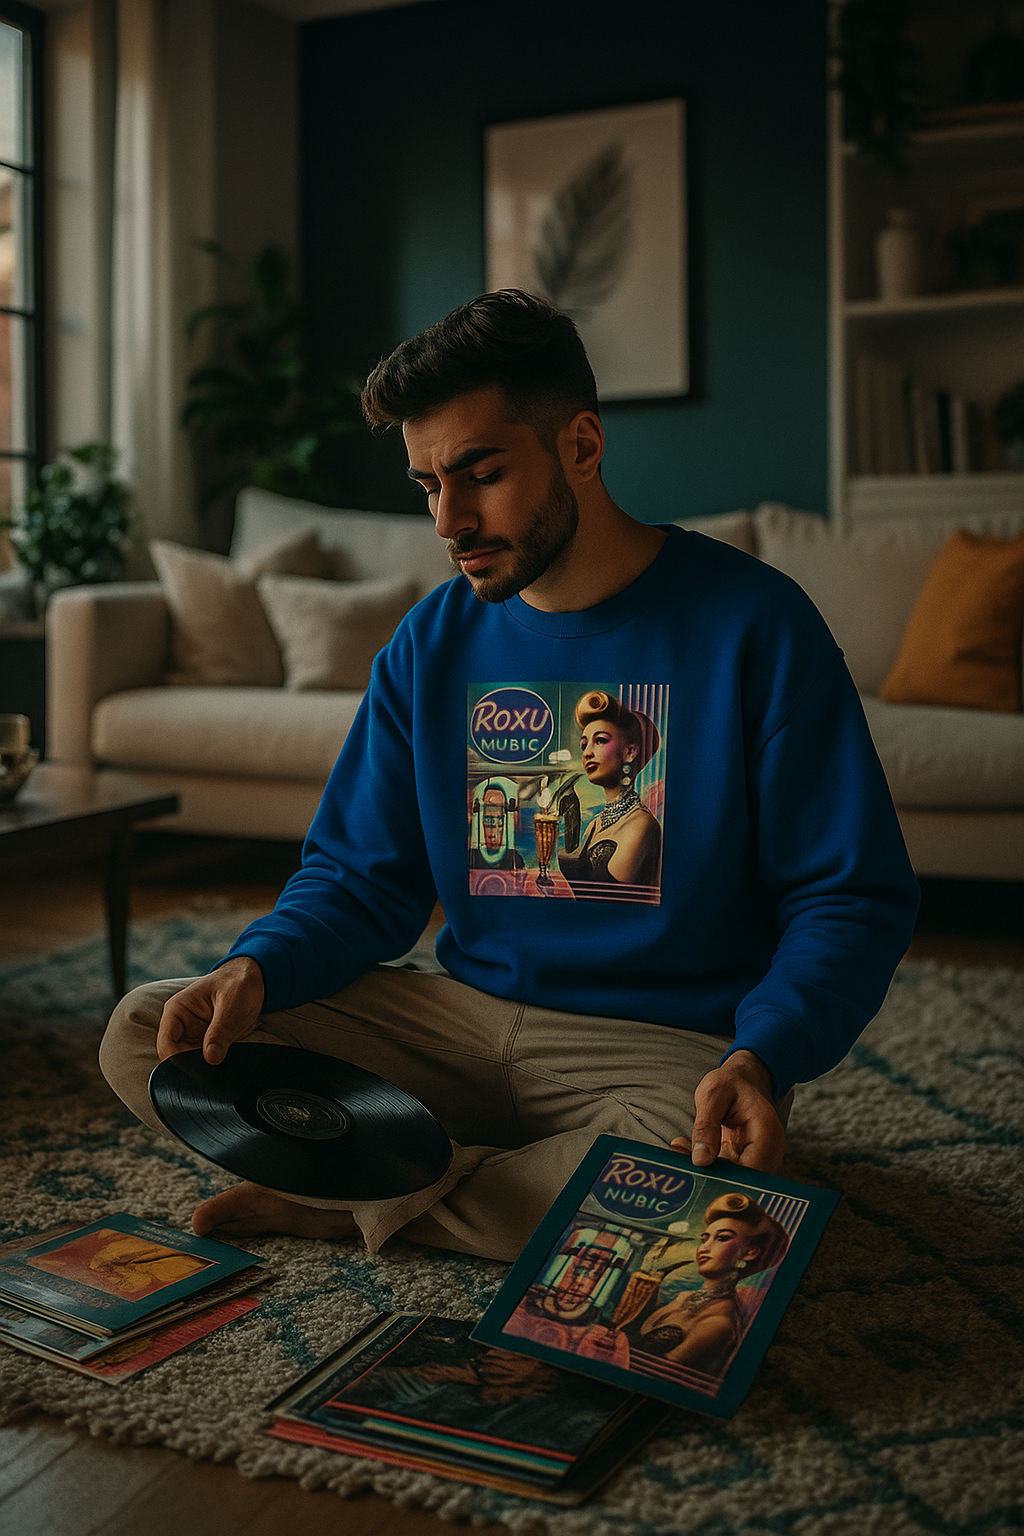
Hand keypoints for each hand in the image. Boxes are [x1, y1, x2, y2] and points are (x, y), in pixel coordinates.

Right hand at [156, 956, 265, 1064]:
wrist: (252, 981)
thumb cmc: (238, 984)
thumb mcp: (232, 1005)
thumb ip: (220, 1030)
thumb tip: (211, 1058)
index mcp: (177, 1010)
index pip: (166, 1044)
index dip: (178, 1062)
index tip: (197, 1073)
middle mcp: (180, 1026)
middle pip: (176, 1058)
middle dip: (192, 1069)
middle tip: (211, 1077)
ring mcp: (193, 1036)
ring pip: (190, 1062)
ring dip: (203, 1070)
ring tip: (219, 1073)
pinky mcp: (206, 1044)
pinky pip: (204, 1061)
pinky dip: (212, 1067)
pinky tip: (223, 1070)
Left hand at [671, 1050, 785, 1173]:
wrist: (745, 1079)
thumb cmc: (731, 1083)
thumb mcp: (712, 1095)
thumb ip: (705, 1127)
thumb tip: (700, 1161)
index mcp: (766, 1133)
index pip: (751, 1172)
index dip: (724, 1178)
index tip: (696, 1170)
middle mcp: (770, 1150)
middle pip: (744, 1180)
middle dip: (711, 1174)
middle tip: (683, 1158)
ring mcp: (761, 1157)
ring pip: (735, 1179)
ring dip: (708, 1170)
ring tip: (684, 1149)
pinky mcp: (748, 1161)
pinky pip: (729, 1172)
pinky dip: (709, 1164)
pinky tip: (690, 1149)